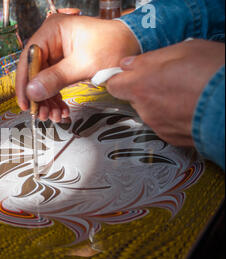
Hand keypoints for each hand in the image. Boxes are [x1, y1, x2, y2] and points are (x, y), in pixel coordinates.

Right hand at [16, 15, 139, 121]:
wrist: (133, 45)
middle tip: (41, 114)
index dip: (24, 82)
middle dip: (38, 96)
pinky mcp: (62, 63)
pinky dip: (55, 98)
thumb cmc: (113, 46)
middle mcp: (51, 40)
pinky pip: (52, 82)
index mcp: (52, 31)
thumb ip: (56, 78)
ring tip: (53, 115)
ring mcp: (56, 52)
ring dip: (46, 100)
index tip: (26, 103)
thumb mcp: (83, 65)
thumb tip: (33, 91)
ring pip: (42, 80)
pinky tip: (60, 109)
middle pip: (34, 71)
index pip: (29, 58)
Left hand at [107, 39, 224, 146]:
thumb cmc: (215, 74)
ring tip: (186, 92)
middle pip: (134, 97)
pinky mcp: (171, 138)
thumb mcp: (184, 50)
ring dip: (161, 102)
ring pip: (150, 110)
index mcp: (141, 85)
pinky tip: (190, 107)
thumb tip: (128, 64)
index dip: (121, 78)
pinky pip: (164, 123)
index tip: (128, 74)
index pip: (113, 85)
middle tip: (169, 78)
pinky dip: (172, 115)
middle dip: (145, 88)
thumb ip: (149, 59)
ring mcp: (157, 125)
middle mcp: (145, 109)